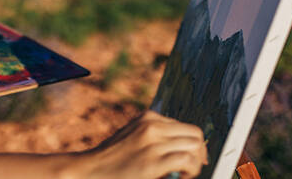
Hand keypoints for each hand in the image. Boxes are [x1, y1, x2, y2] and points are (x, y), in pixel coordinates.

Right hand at [79, 111, 207, 178]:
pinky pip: (187, 161)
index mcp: (148, 117)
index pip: (185, 126)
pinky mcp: (153, 162)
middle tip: (192, 168)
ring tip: (184, 174)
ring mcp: (153, 143)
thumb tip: (182, 148)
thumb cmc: (112, 159)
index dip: (193, 144)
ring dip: (195, 163)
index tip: (191, 159)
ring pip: (195, 147)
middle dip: (199, 152)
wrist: (91, 170)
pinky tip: (181, 178)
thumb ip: (153, 136)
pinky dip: (191, 171)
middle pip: (195, 134)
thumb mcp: (133, 136)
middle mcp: (152, 126)